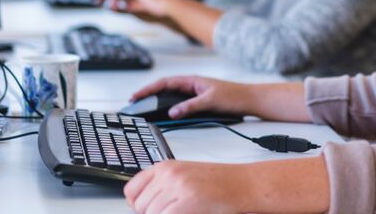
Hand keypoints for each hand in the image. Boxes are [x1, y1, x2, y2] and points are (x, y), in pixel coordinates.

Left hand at [124, 161, 250, 213]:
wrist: (243, 183)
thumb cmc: (219, 182)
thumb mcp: (185, 176)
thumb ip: (163, 185)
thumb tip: (141, 204)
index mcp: (165, 166)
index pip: (132, 190)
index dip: (137, 204)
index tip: (148, 209)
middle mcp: (169, 174)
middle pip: (140, 206)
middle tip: (174, 210)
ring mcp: (178, 187)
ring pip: (151, 213)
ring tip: (184, 211)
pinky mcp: (187, 202)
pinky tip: (189, 212)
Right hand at [130, 75, 253, 118]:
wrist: (250, 99)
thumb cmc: (234, 96)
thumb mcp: (210, 101)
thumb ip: (190, 106)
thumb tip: (172, 112)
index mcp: (193, 80)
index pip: (165, 82)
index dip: (148, 89)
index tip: (136, 95)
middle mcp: (192, 85)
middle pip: (165, 88)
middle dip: (149, 94)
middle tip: (135, 102)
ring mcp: (196, 93)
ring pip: (172, 95)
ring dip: (159, 100)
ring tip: (146, 108)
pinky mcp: (200, 100)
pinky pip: (180, 102)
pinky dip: (170, 107)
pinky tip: (166, 113)